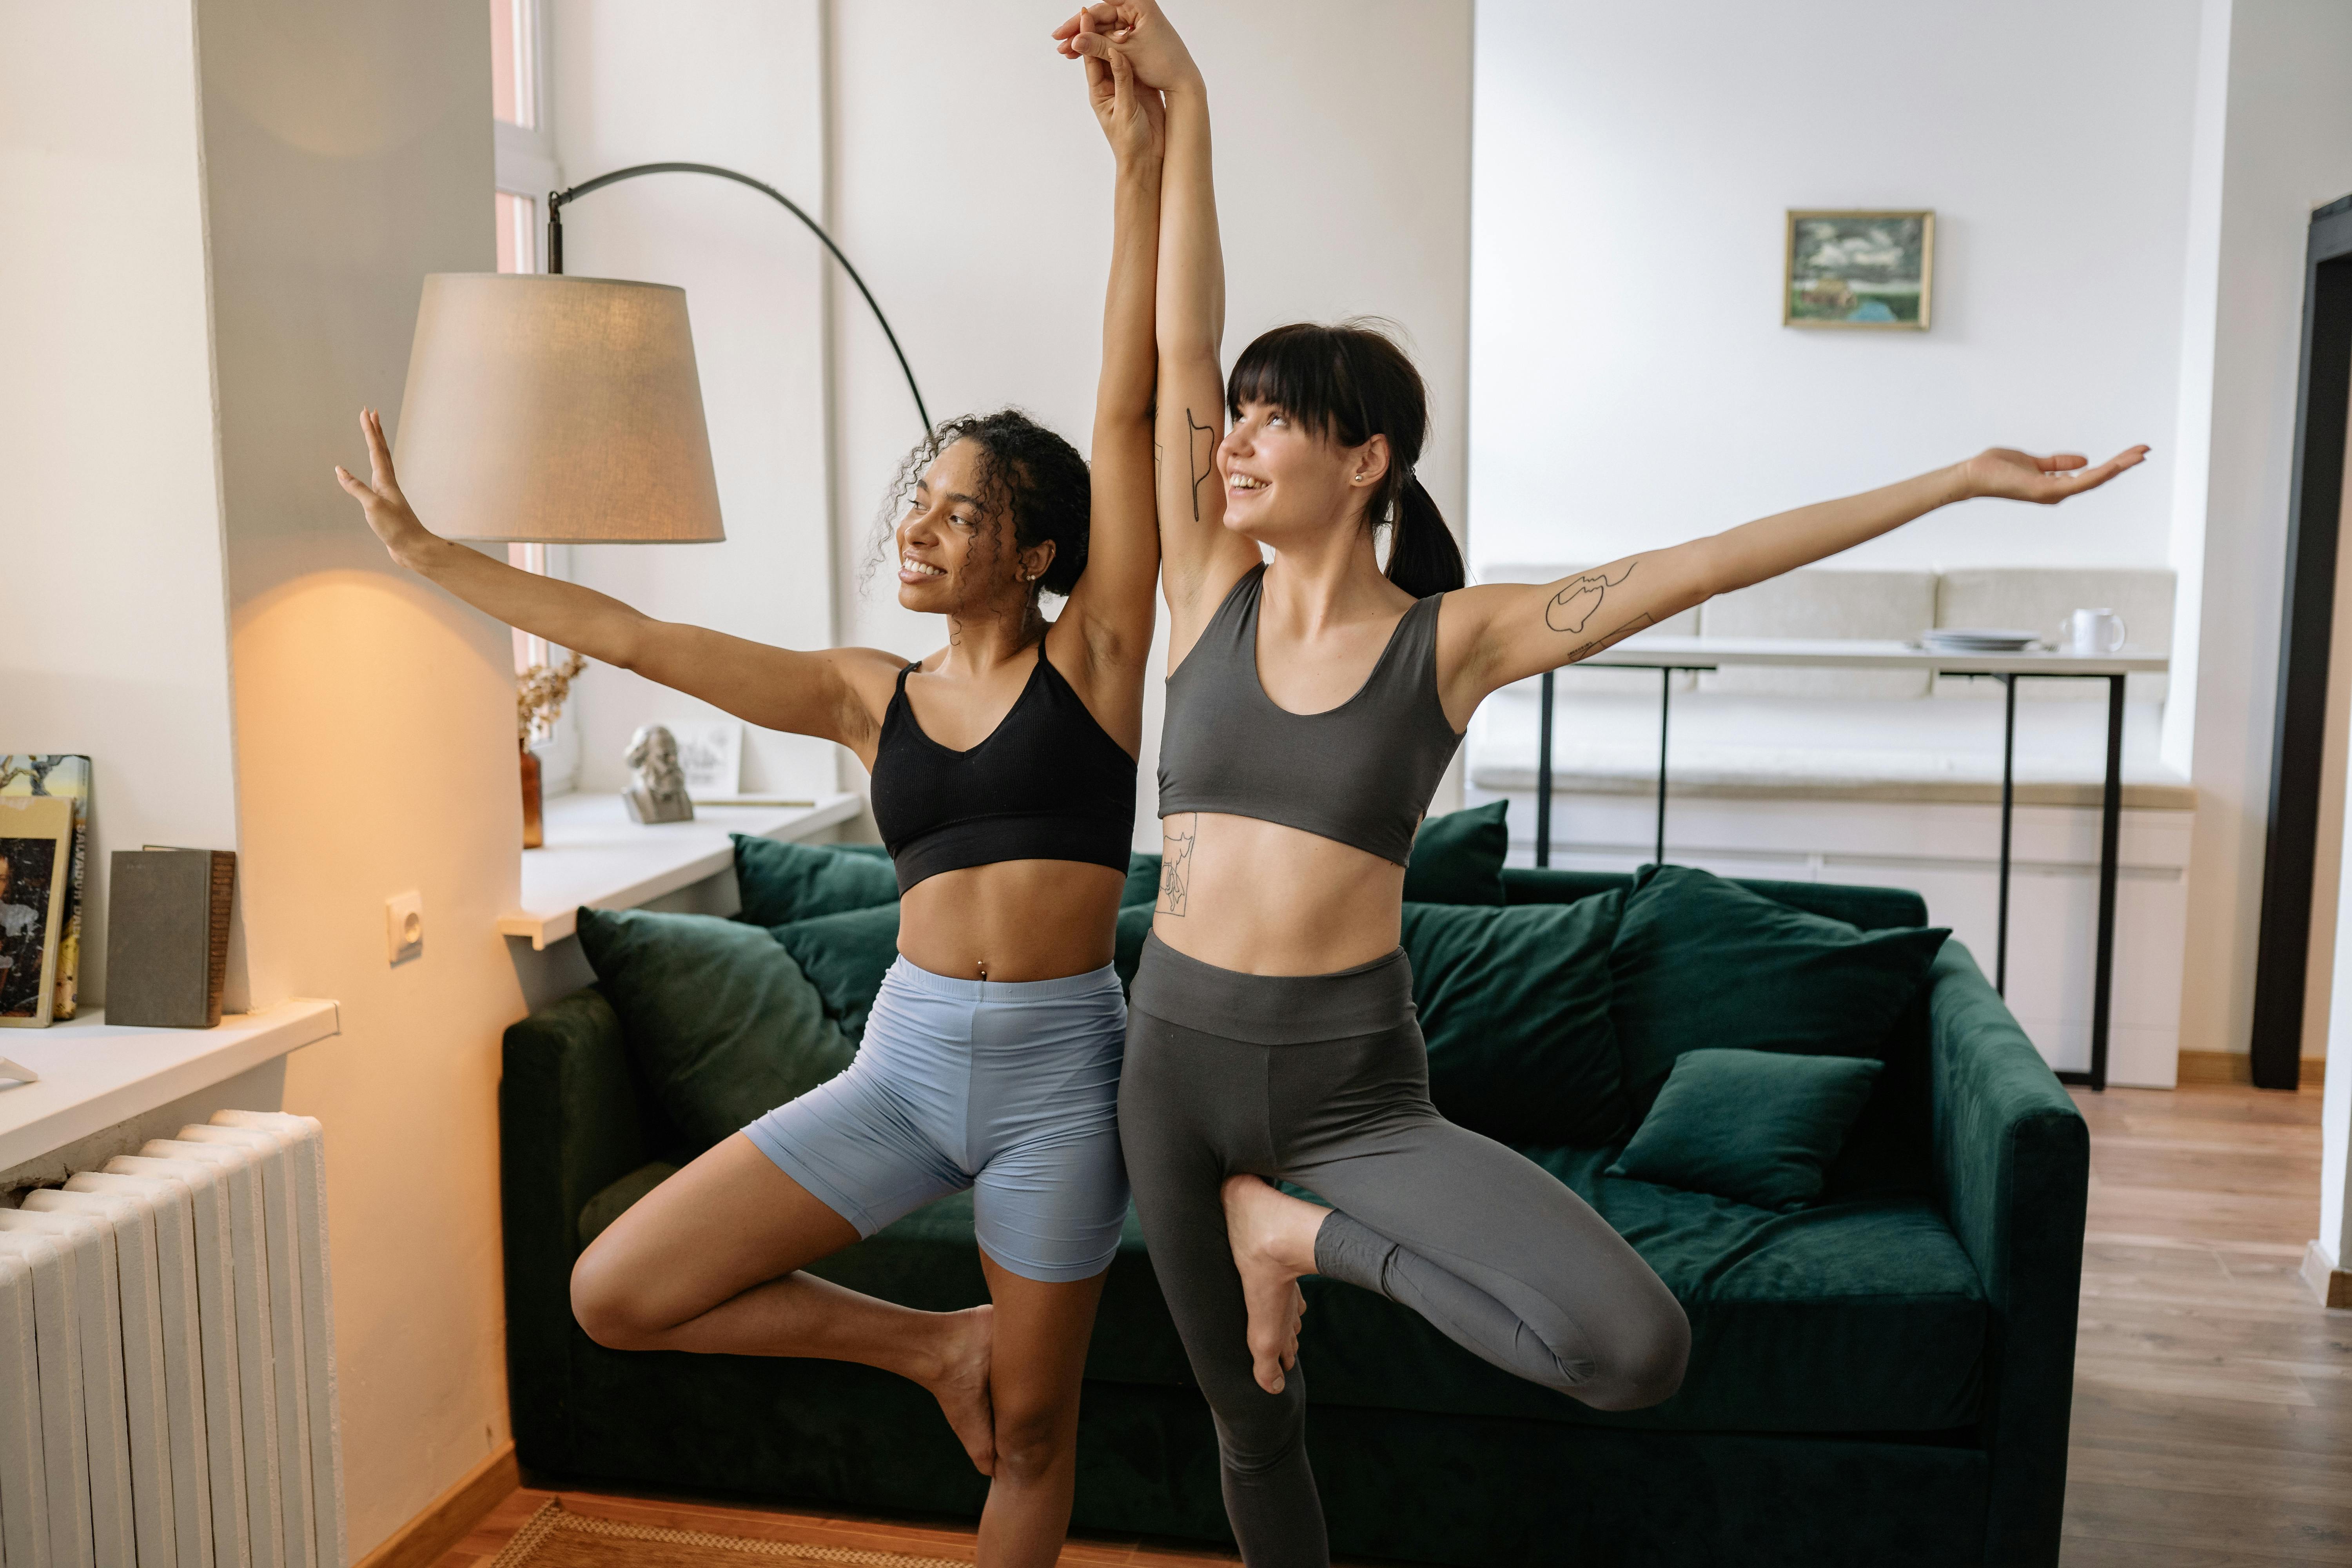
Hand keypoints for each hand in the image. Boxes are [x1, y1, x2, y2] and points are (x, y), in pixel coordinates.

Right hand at [333, 407, 434, 564]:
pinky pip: (376, 481)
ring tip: (373, 435)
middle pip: (382, 451)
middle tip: (371, 413)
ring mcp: (388, 494)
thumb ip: (355, 487)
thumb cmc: (396, 528)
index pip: (376, 449)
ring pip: (382, 464)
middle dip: (375, 431)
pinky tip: (366, 475)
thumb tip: (339, 470)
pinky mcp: (386, 506)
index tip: (366, 412)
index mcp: (386, 481)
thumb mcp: (372, 506)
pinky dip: (369, 471)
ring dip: (377, 447)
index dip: (370, 430)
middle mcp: (388, 483)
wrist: (413, 548)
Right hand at [1053, 0, 1198, 92]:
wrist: (1183, 80)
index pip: (1100, 8)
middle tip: (1058, 42)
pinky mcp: (1135, 33)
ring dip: (1085, 39)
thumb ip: (1099, 46)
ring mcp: (1135, 20)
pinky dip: (1097, 44)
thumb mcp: (1126, 53)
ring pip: (1102, 27)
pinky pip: (1110, 36)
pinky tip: (1081, 52)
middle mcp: (1136, 7)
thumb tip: (1074, 41)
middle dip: (1078, 31)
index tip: (1061, 32)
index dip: (1079, 21)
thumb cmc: (1162, 62)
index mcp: (1138, 3)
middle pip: (1099, 16)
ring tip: (1066, 52)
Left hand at [1080, 17, 1164, 164]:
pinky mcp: (1142, 87)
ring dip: (1118, 36)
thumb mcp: (1125, 110)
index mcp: (1099, 91)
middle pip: (1103, 52)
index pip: (1090, 58)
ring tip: (1119, 14)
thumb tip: (1115, 53)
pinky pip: (1136, 64)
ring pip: (1120, 55)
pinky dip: (1135, 49)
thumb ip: (1122, 81)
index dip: (1087, 35)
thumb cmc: (1130, 142)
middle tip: (1101, 6)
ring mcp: (1126, 84)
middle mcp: (1110, 84)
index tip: (1085, 13)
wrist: (1148, 159)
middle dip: (1100, 30)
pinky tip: (1137, 34)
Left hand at [1960, 444, 2149, 504]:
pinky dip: (2099, 473)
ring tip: (2140, 454)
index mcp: (2055, 485)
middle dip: (2123, 464)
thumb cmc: (1998, 469)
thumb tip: (2083, 461)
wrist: (1974, 475)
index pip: (2090, 474)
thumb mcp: (2034, 463)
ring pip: (2094, 480)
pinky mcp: (2045, 491)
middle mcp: (2057, 492)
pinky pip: (2078, 482)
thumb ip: (2058, 463)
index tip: (2133, 452)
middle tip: (2146, 450)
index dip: (2113, 464)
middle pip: (2098, 477)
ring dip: (2118, 467)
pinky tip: (2115, 465)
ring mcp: (2052, 493)